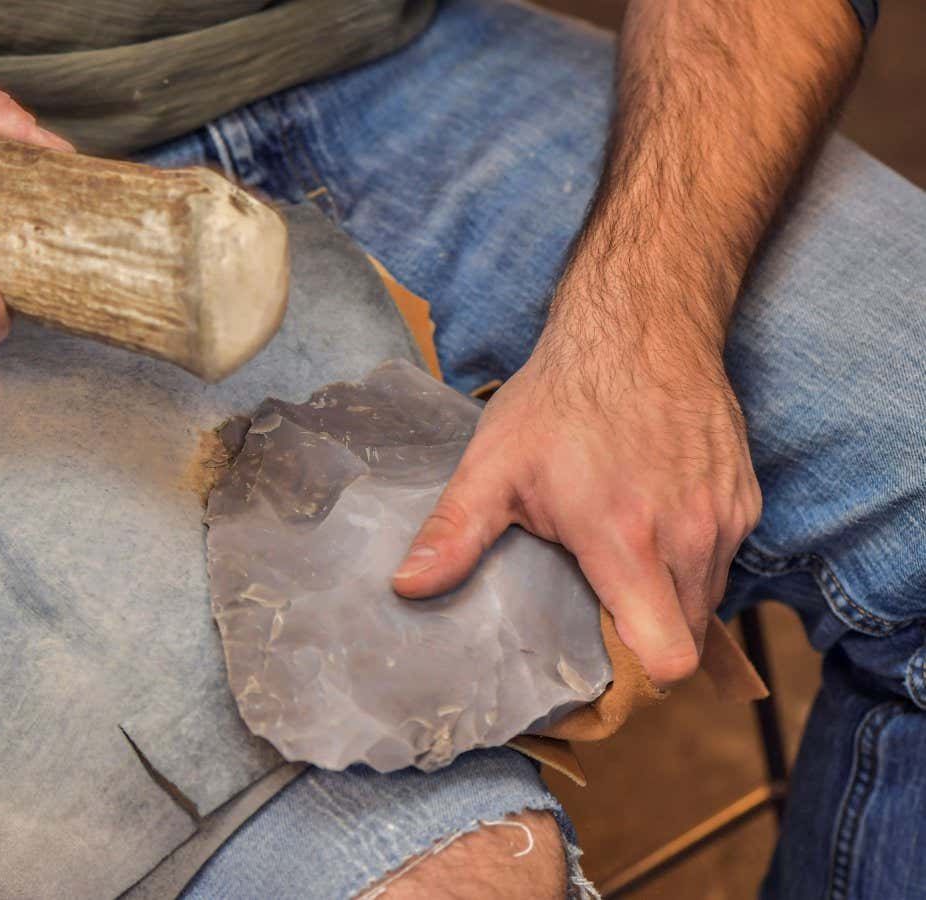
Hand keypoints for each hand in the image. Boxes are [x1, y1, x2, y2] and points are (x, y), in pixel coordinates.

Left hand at [391, 312, 761, 686]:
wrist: (640, 322)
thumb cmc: (563, 395)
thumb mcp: (494, 464)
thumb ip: (455, 533)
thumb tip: (406, 587)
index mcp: (625, 542)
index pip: (667, 658)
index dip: (636, 674)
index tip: (598, 658)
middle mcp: (688, 537)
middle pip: (686, 638)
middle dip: (645, 638)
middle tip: (595, 611)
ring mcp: (725, 517)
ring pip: (709, 598)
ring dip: (670, 597)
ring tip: (619, 562)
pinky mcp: (745, 496)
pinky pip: (725, 556)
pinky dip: (693, 558)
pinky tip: (650, 522)